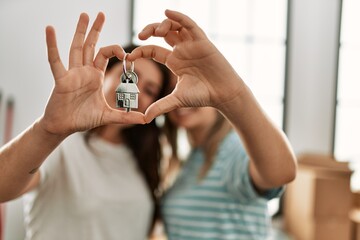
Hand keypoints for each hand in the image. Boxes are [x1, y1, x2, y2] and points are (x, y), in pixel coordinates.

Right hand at [42, 12, 144, 135]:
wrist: (64, 127)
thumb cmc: (83, 119)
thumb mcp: (108, 116)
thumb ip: (126, 117)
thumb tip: (145, 120)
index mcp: (95, 76)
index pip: (105, 55)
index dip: (115, 50)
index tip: (125, 53)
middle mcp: (84, 71)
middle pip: (91, 45)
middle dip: (96, 29)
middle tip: (101, 14)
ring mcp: (72, 73)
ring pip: (76, 48)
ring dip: (80, 31)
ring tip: (84, 15)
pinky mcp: (61, 79)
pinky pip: (56, 60)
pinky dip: (52, 45)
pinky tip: (50, 30)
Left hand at [128, 10, 244, 121]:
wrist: (223, 94)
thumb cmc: (202, 96)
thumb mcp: (177, 100)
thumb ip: (160, 106)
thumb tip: (144, 119)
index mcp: (174, 62)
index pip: (153, 50)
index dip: (140, 51)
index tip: (130, 56)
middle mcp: (181, 51)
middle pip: (162, 33)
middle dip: (149, 30)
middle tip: (140, 36)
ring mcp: (192, 45)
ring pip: (175, 27)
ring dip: (163, 24)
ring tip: (156, 31)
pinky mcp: (202, 41)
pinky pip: (190, 25)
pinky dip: (179, 17)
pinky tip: (168, 12)